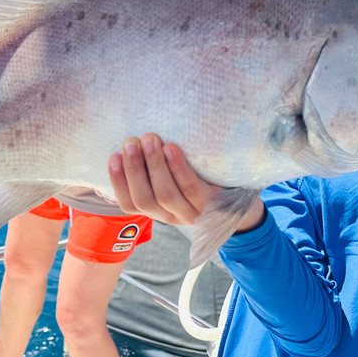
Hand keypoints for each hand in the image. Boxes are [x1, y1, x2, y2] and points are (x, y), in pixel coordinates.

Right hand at [108, 134, 264, 229]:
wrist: (244, 201)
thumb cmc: (204, 182)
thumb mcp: (177, 181)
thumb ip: (156, 169)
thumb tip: (132, 140)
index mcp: (159, 211)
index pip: (130, 204)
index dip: (118, 182)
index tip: (113, 156)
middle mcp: (173, 217)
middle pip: (146, 200)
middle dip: (135, 169)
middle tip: (131, 142)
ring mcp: (193, 214)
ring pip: (166, 194)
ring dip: (154, 166)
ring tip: (150, 140)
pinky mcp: (213, 206)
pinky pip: (192, 189)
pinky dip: (179, 169)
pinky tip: (172, 149)